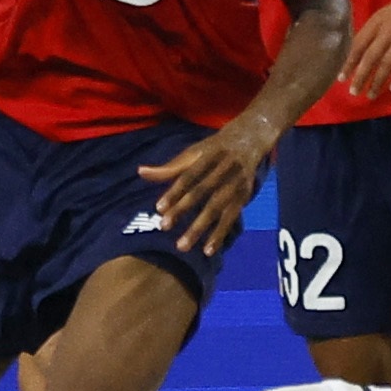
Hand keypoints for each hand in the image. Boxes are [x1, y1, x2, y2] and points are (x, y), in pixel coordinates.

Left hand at [137, 117, 273, 254]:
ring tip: (182, 246)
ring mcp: (236, 183)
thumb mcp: (193, 153)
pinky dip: (220, 235)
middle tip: (163, 227)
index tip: (159, 208)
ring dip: (200, 228)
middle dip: (183, 210)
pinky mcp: (244, 197)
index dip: (174, 192)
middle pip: (202, 192)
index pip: (189, 176)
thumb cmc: (214, 150)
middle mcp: (225, 168)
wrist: (250, 139)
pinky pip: (231, 219)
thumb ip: (169, 168)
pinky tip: (208, 250)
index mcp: (209, 155)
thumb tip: (140, 172)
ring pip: (216, 208)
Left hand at [340, 0, 390, 99]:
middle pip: (370, 56)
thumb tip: (362, 52)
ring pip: (387, 62)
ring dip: (377, 81)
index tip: (340, 78)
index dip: (348, 62)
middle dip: (360, 76)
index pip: (358, 45)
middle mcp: (387, 29)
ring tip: (371, 95)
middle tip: (353, 92)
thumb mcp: (388, 15)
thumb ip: (377, 31)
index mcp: (377, 22)